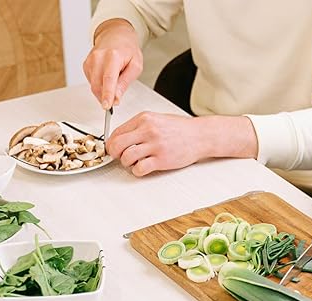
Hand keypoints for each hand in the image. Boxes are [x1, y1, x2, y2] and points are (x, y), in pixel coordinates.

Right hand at [83, 19, 142, 108]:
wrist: (116, 34)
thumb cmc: (127, 49)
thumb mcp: (135, 66)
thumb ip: (125, 82)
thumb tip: (116, 98)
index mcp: (112, 56)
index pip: (108, 79)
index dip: (107, 94)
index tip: (107, 106)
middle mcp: (98, 57)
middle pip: (98, 85)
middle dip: (105, 98)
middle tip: (115, 102)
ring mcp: (90, 61)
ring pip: (93, 86)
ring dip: (103, 93)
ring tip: (114, 85)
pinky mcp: (86, 65)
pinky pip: (92, 83)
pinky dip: (100, 86)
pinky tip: (107, 80)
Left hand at [106, 113, 257, 176]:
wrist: (200, 136)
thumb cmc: (180, 130)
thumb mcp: (157, 120)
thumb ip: (139, 127)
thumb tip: (121, 139)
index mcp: (144, 119)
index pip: (117, 132)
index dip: (112, 143)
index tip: (114, 149)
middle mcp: (148, 130)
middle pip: (117, 144)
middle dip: (115, 154)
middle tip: (119, 158)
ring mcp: (155, 145)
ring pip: (126, 157)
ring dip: (127, 163)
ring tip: (134, 163)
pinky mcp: (161, 160)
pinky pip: (139, 168)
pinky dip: (137, 171)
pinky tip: (143, 168)